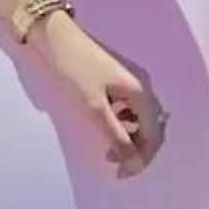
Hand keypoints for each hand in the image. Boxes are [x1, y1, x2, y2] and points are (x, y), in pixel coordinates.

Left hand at [33, 11, 166, 175]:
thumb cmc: (74, 71)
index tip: (120, 173)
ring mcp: (130, 80)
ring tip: (106, 147)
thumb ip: (116, 137)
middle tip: (114, 163)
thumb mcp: (94, 109)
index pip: (155, 135)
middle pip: (151, 127)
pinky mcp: (116, 78)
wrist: (54, 35)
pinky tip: (103, 126)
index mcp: (141, 92)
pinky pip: (127, 108)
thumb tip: (135, 163)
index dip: (142, 159)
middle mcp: (142, 85)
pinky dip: (120, 123)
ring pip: (139, 118)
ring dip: (128, 137)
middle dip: (137, 149)